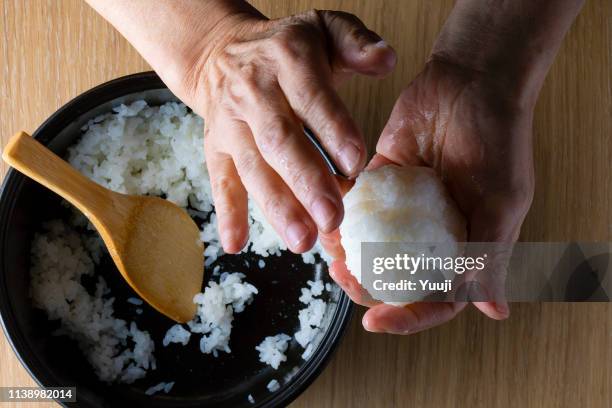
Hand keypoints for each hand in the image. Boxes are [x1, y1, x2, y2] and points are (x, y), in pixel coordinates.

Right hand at [173, 9, 395, 253]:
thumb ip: (357, 42)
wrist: (222, 51)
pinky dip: (227, 213)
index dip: (332, 130)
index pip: (312, 98)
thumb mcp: (324, 28)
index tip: (355, 165)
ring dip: (275, 206)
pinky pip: (219, 180)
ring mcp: (231, 124)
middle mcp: (255, 93)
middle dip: (306, 182)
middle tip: (333, 218)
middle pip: (279, 140)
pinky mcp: (215, 147)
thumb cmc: (286, 47)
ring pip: (252, 167)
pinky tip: (236, 244)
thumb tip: (387, 59)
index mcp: (288, 61)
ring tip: (302, 240)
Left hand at [324, 57, 535, 333]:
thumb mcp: (500, 201)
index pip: (436, 299)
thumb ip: (488, 253)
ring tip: (330, 253)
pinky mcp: (381, 181)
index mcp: (466, 248)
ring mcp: (405, 210)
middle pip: (395, 279)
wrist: (471, 81)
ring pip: (370, 247)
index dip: (407, 318)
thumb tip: (495, 311)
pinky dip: (342, 217)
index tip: (373, 322)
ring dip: (348, 256)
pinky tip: (326, 220)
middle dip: (366, 288)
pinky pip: (358, 207)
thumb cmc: (498, 139)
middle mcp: (432, 235)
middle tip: (343, 279)